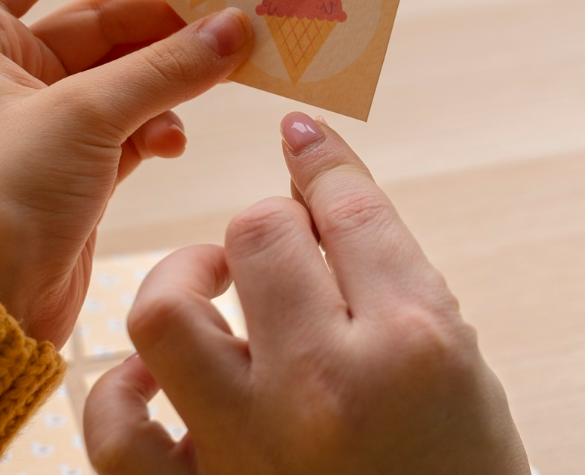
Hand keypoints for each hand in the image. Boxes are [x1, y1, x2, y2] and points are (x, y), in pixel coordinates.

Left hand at [0, 0, 251, 344]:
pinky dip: (162, 125)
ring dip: (173, 72)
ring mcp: (47, 125)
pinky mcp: (78, 172)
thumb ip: (166, 67)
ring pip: (125, 75)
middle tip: (227, 14)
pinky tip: (179, 139)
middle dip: (161, 18)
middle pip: (97, 19)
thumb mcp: (86, 116)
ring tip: (225, 70)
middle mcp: (10, 75)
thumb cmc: (1, 197)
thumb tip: (236, 24)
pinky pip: (133, 126)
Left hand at [84, 113, 528, 474]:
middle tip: (284, 247)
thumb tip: (328, 201)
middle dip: (271, 224)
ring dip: (185, 276)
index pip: (348, 209)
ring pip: (166, 309)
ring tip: (212, 282)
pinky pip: (115, 429)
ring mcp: (246, 452)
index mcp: (411, 347)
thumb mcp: (468, 377)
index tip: (301, 140)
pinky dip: (124, 391)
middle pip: (259, 234)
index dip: (322, 162)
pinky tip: (156, 378)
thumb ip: (401, 286)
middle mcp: (323, 387)